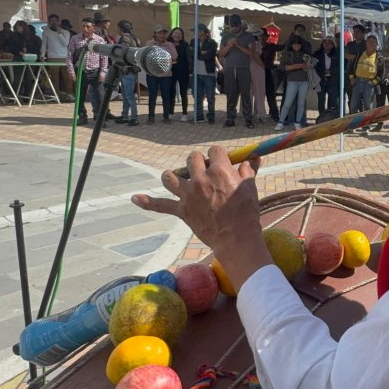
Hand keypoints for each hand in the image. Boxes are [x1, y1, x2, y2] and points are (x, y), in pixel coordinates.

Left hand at [132, 147, 271, 286]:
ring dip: (173, 176)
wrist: (235, 238)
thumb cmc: (246, 212)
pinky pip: (160, 205)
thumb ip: (248, 169)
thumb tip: (253, 157)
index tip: (222, 161)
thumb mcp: (250, 187)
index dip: (219, 155)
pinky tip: (135, 198)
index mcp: (219, 170)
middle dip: (198, 161)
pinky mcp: (182, 210)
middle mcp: (200, 179)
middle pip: (192, 158)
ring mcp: (188, 194)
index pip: (215, 151)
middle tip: (205, 171)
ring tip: (178, 179)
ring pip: (170, 177)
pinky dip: (147, 202)